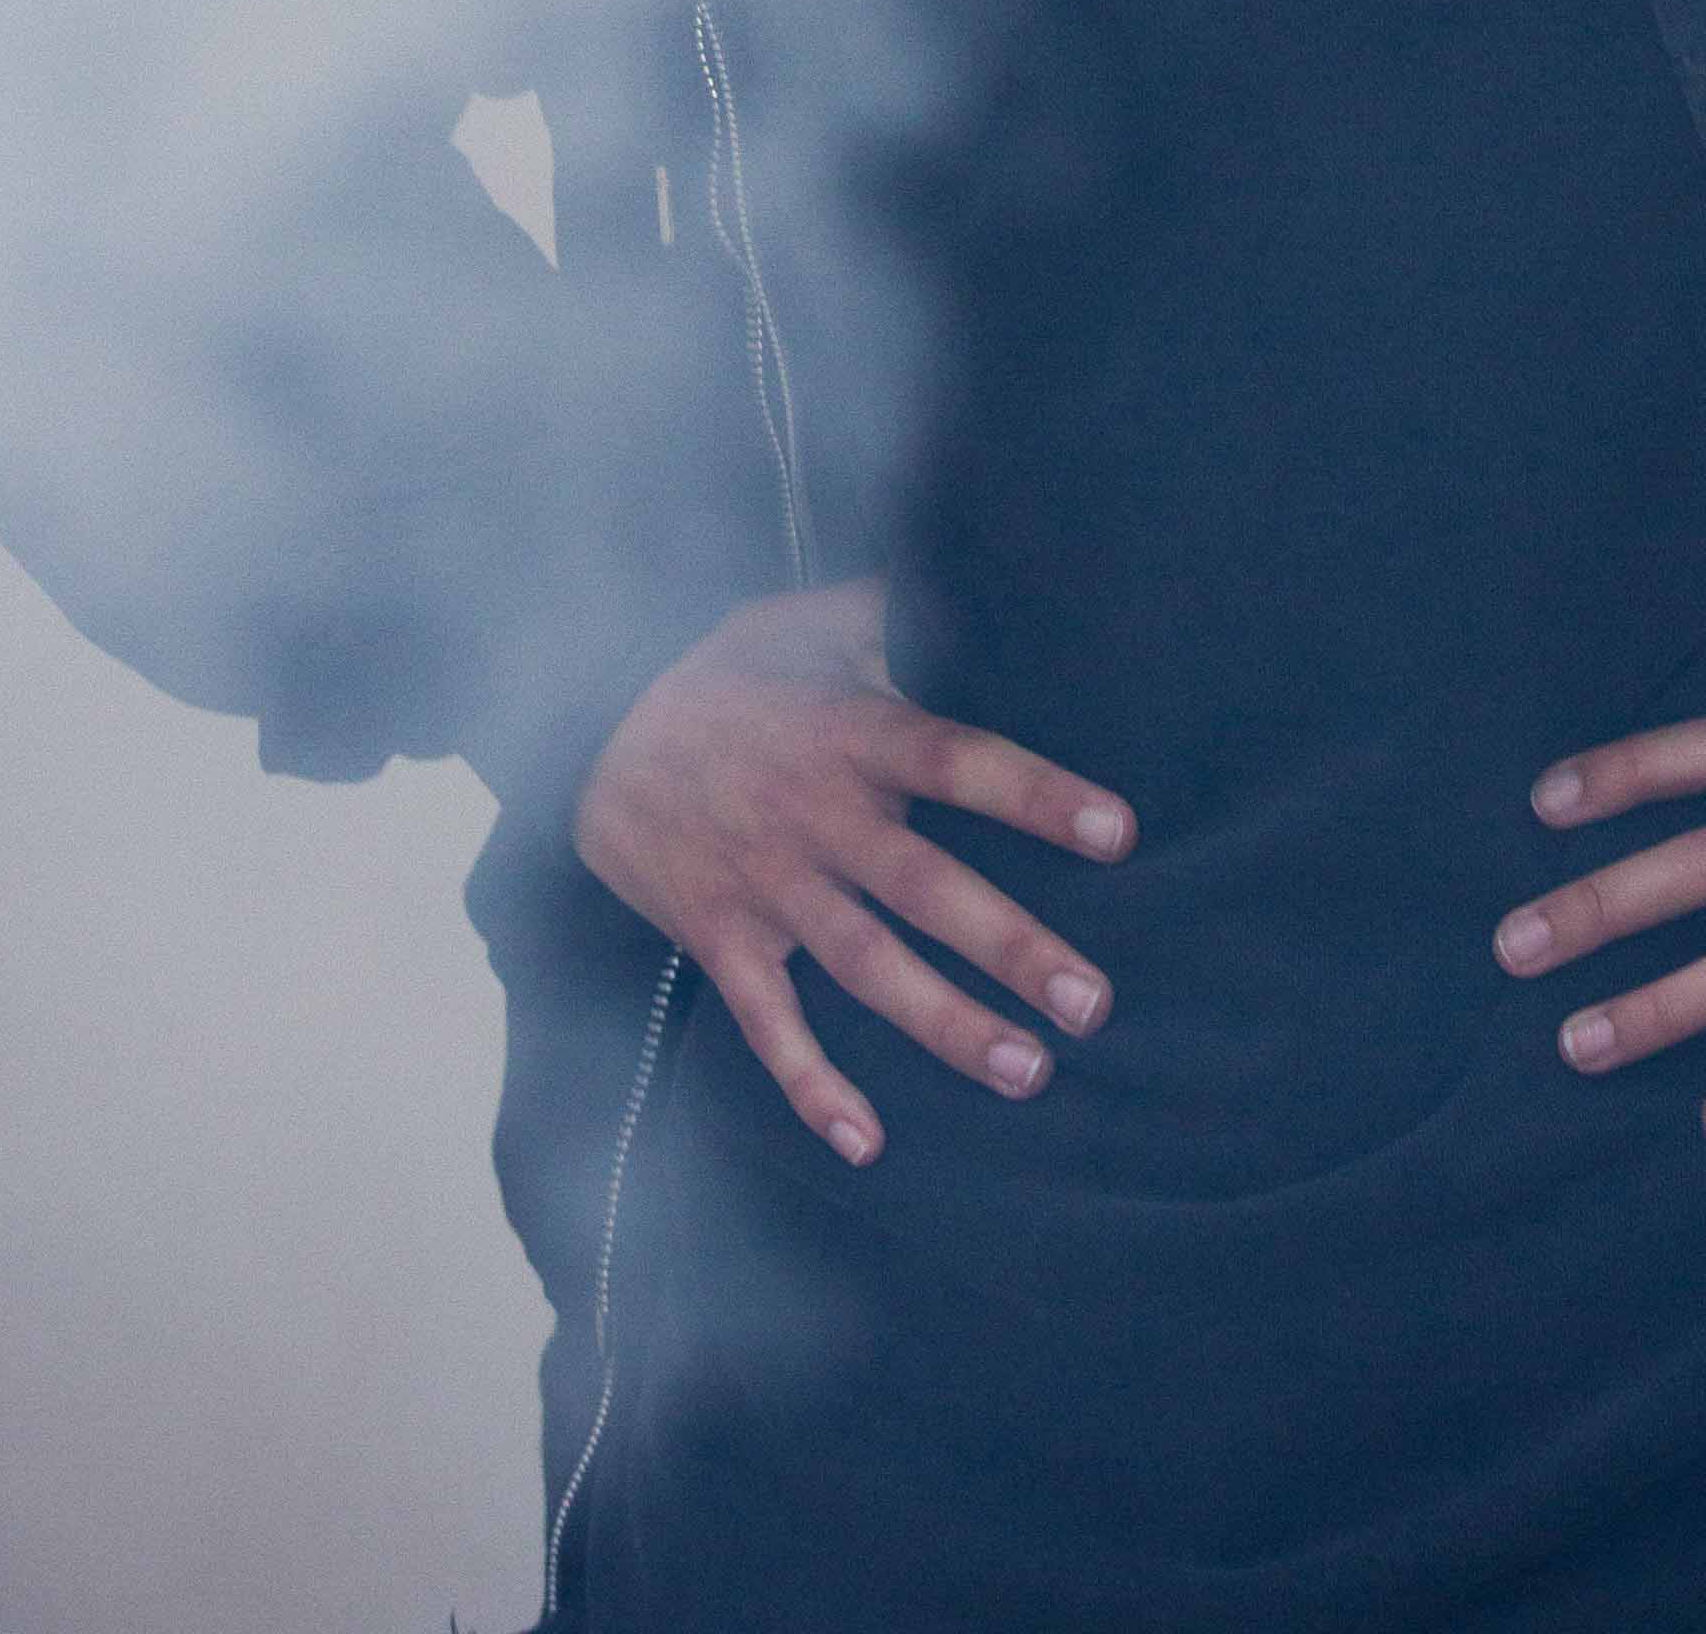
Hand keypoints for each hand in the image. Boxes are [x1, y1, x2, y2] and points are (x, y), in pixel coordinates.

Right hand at [574, 582, 1133, 1163]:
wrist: (587, 726)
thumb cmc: (722, 672)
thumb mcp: (803, 623)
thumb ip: (893, 612)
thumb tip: (982, 563)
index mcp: (852, 733)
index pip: (959, 761)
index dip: (1036, 796)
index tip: (1118, 834)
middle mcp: (818, 815)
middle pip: (927, 888)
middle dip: (1012, 948)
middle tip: (1094, 1004)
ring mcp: (767, 885)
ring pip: (866, 966)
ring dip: (945, 1024)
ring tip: (1026, 1071)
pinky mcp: (721, 938)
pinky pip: (768, 1025)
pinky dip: (811, 1086)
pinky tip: (865, 1142)